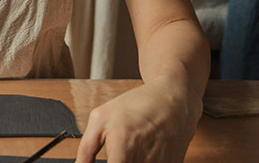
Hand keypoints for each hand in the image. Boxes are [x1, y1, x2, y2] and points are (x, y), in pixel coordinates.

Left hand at [75, 83, 201, 162]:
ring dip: (129, 162)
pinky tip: (142, 153)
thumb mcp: (101, 118)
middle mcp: (144, 159)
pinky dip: (142, 162)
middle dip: (116, 162)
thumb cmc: (135, 106)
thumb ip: (86, 148)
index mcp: (124, 145)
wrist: (172, 100)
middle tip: (115, 153)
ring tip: (129, 150)